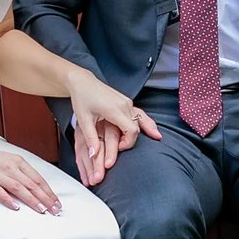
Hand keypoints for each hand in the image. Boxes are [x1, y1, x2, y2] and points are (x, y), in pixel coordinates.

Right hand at [0, 143, 62, 213]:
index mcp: (18, 162)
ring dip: (32, 199)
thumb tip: (37, 188)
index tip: (57, 203)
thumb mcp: (8, 162)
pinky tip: (16, 207)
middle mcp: (10, 167)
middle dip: (45, 198)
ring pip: (19, 188)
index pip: (38, 179)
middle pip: (32, 184)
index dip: (49, 192)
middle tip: (55, 210)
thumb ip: (22, 174)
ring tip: (41, 209)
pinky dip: (8, 199)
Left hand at [66, 71, 160, 185]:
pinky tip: (153, 129)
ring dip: (145, 130)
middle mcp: (124, 105)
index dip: (127, 143)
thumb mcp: (83, 120)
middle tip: (121, 149)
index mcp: (114, 109)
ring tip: (156, 138)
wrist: (83, 82)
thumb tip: (92, 155)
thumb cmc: (82, 99)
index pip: (131, 130)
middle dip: (131, 140)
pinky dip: (146, 122)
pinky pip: (139, 114)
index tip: (118, 148)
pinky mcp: (126, 102)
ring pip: (141, 119)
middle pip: (136, 127)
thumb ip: (90, 139)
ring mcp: (127, 102)